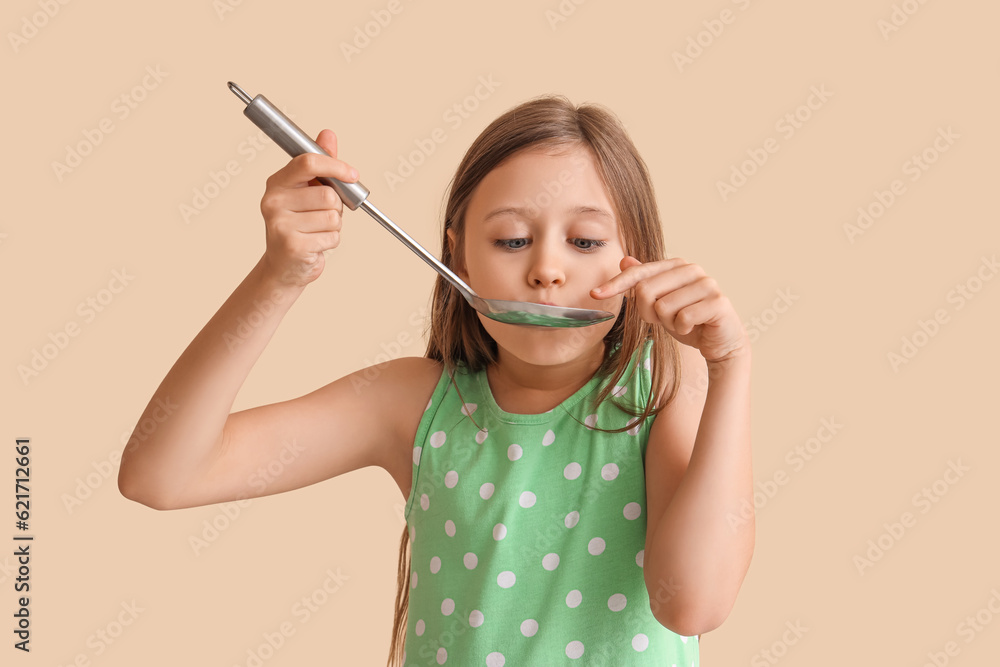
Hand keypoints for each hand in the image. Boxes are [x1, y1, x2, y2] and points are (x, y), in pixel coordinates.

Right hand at [258, 129, 359, 287]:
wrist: (285, 266)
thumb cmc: (300, 225)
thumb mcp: (308, 192)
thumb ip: (320, 165)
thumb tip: (328, 134)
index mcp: (276, 183)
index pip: (308, 163)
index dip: (336, 166)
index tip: (353, 174)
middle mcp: (273, 201)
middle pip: (328, 194)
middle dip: (336, 207)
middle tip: (322, 216)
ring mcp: (280, 224)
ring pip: (333, 216)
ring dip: (334, 226)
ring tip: (317, 231)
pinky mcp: (292, 245)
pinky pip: (332, 236)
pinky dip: (331, 242)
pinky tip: (316, 244)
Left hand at [591, 256, 749, 362]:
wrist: (720, 341)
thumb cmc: (689, 320)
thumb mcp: (661, 302)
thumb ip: (645, 281)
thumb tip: (625, 260)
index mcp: (676, 265)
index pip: (639, 272)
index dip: (615, 284)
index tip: (595, 294)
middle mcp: (692, 270)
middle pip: (647, 290)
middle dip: (649, 312)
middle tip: (664, 319)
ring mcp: (707, 284)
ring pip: (663, 307)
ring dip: (668, 323)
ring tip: (682, 323)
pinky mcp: (718, 302)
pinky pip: (682, 318)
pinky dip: (682, 329)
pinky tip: (692, 327)